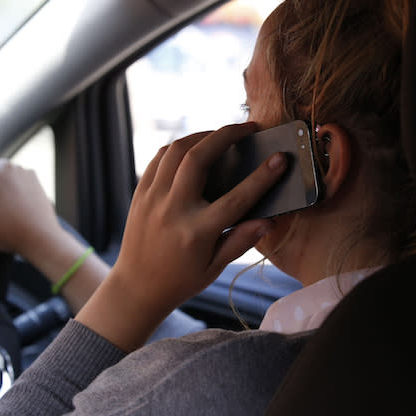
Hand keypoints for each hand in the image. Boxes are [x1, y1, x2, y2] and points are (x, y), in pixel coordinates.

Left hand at [76, 122, 287, 349]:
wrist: (136, 287)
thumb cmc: (179, 281)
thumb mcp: (214, 268)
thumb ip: (240, 241)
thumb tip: (268, 220)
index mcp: (196, 232)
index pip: (237, 198)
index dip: (262, 177)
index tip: (279, 159)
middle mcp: (173, 210)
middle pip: (199, 157)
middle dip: (226, 134)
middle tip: (247, 128)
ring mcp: (153, 199)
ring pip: (176, 151)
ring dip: (201, 135)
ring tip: (220, 135)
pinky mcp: (140, 194)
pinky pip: (159, 159)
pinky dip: (178, 147)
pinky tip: (193, 148)